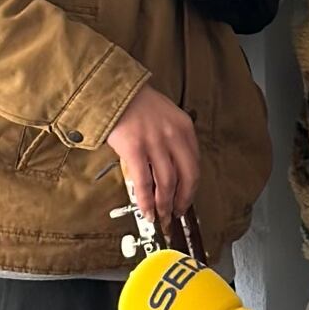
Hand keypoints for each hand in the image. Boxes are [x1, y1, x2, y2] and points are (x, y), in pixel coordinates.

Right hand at [105, 84, 200, 222]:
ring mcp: (155, 144)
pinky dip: (146, 201)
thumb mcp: (166, 117)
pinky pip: (144, 182)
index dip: (192, 187)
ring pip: (167, 183)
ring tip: (161, 217)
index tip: (187, 200)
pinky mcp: (134, 150)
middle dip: (182, 200)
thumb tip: (171, 170)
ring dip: (164, 205)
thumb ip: (173, 140)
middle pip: (186, 177)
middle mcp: (174, 137)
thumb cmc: (137, 105)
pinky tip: (146, 211)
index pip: (194, 164)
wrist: (113, 92)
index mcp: (185, 129)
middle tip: (177, 214)